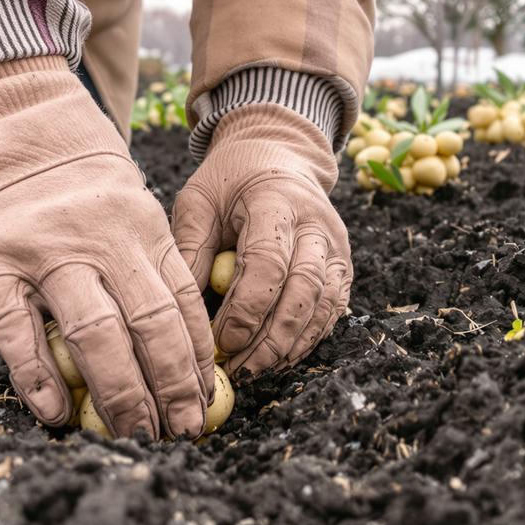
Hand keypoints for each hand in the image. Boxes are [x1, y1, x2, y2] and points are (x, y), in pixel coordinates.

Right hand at [0, 60, 213, 437]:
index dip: (199, 360)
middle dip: (171, 386)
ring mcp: (46, 252)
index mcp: (143, 230)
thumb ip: (152, 270)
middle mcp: (102, 241)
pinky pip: (17, 329)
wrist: (8, 133)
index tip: (207, 403)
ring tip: (135, 434)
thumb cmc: (80, 191)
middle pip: (150, 324)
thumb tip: (187, 356)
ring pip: (94, 332)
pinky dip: (37, 375)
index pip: (183, 304)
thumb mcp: (131, 213)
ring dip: (120, 392)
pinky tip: (56, 413)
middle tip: (180, 432)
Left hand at [172, 104, 351, 375]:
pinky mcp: (343, 265)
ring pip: (324, 305)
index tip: (219, 340)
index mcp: (276, 202)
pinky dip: (308, 339)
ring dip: (291, 344)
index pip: (268, 263)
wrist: (277, 156)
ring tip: (255, 369)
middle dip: (272, 337)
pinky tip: (279, 357)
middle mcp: (316, 224)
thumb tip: (181, 312)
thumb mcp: (198, 202)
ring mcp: (336, 246)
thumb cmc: (229, 182)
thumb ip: (190, 250)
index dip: (246, 309)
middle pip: (304, 290)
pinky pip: (332, 310)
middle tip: (240, 368)